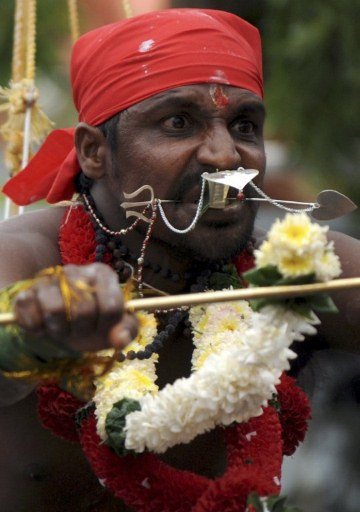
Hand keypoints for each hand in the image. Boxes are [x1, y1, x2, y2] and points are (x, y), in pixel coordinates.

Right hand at [13, 263, 137, 351]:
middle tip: (81, 330)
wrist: (62, 322)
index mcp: (102, 274)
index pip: (111, 306)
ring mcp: (48, 280)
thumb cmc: (95, 321)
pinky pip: (30, 315)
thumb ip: (127, 330)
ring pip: (54, 309)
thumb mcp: (116, 326)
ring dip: (61, 330)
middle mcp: (75, 271)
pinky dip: (38, 329)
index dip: (108, 325)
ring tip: (64, 329)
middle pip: (84, 310)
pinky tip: (44, 327)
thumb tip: (120, 341)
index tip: (103, 327)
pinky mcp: (26, 293)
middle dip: (84, 330)